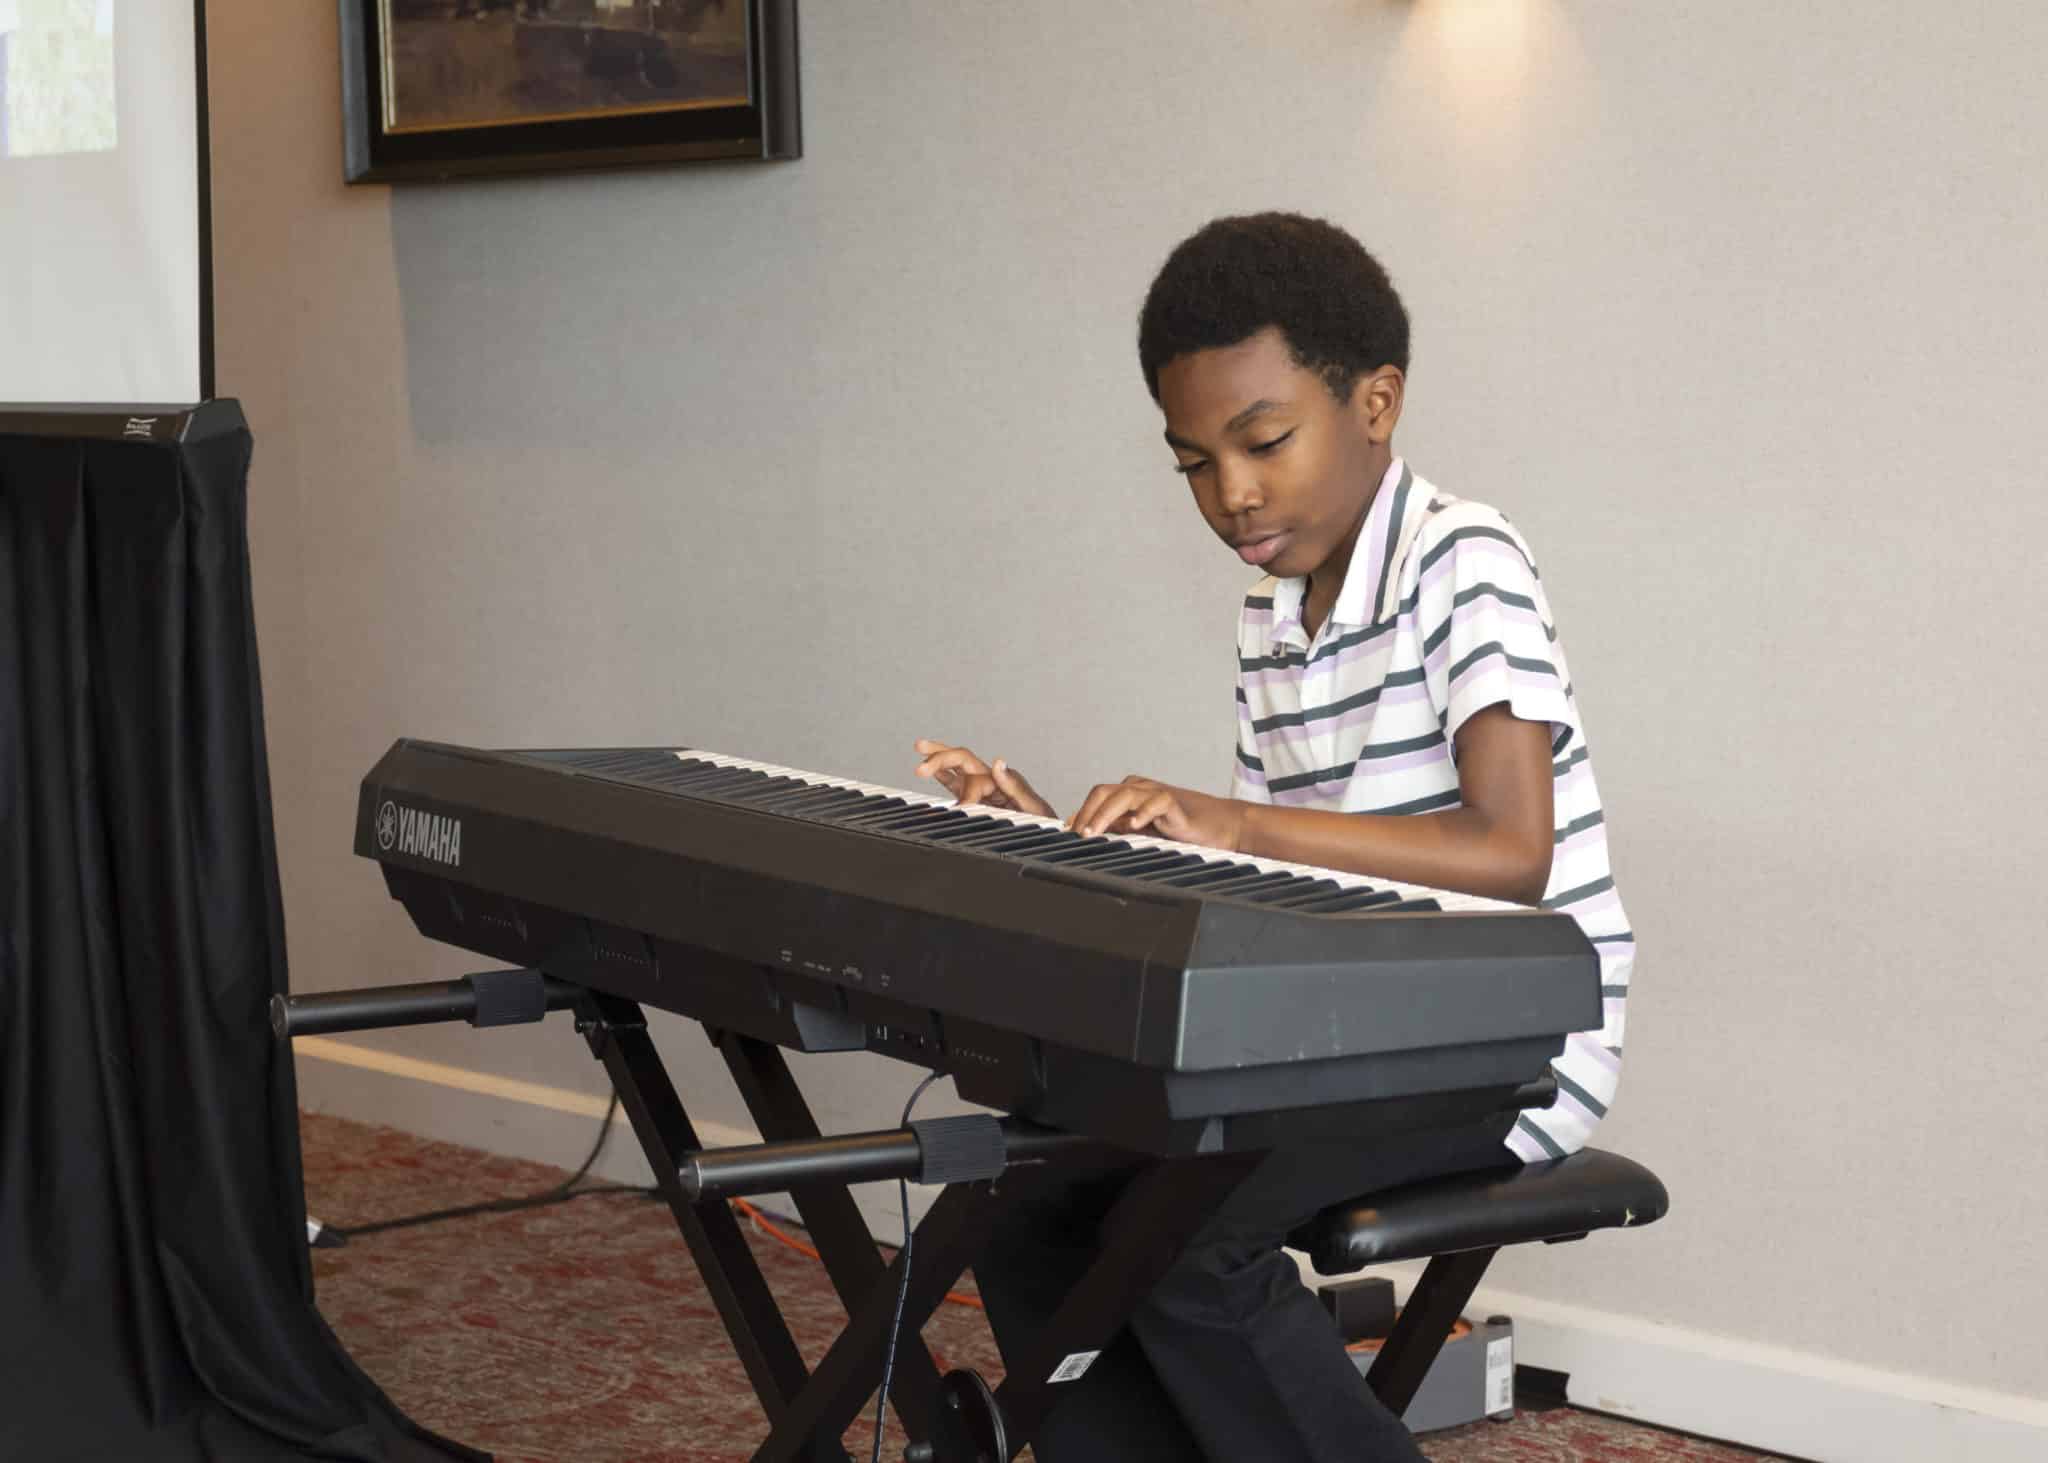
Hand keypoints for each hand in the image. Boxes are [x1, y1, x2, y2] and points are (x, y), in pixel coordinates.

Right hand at [912, 739, 1055, 817]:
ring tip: (919, 746)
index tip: (963, 811)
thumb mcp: (1033, 806)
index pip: (974, 777)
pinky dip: (941, 774)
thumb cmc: (1043, 823)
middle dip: (940, 758)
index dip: (966, 793)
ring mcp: (981, 787)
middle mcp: (990, 779)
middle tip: (920, 767)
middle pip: (961, 759)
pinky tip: (929, 770)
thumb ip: (1015, 785)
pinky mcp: (976, 799)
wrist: (1046, 837)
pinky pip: (955, 782)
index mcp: (1002, 778)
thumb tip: (997, 762)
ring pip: (955, 766)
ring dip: (937, 756)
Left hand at [1068, 775, 1247, 851]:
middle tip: (1076, 835)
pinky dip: (1143, 812)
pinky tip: (1134, 826)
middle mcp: (1140, 789)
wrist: (1221, 825)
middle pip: (1104, 792)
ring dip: (1105, 813)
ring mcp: (1156, 793)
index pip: (1097, 798)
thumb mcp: (1144, 831)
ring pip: (1124, 795)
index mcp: (1130, 794)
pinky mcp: (1175, 802)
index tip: (1067, 832)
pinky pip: (1156, 801)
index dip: (1080, 813)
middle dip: (1087, 812)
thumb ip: (1119, 828)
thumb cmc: (1182, 829)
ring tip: (1093, 832)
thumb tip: (1090, 833)